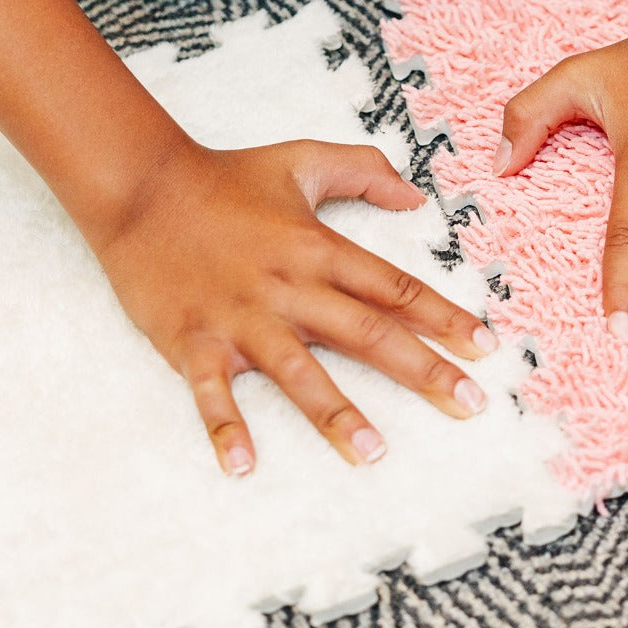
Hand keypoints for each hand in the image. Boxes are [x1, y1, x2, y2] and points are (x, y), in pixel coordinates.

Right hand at [94, 139, 497, 474]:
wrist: (141, 186)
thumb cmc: (226, 176)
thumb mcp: (301, 159)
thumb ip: (363, 170)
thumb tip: (416, 193)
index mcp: (317, 247)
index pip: (394, 288)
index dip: (445, 316)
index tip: (486, 348)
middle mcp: (288, 286)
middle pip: (366, 333)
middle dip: (422, 370)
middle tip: (469, 405)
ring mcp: (241, 317)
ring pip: (298, 371)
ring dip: (336, 413)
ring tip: (374, 452)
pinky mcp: (194, 340)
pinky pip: (212, 393)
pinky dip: (226, 428)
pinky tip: (244, 467)